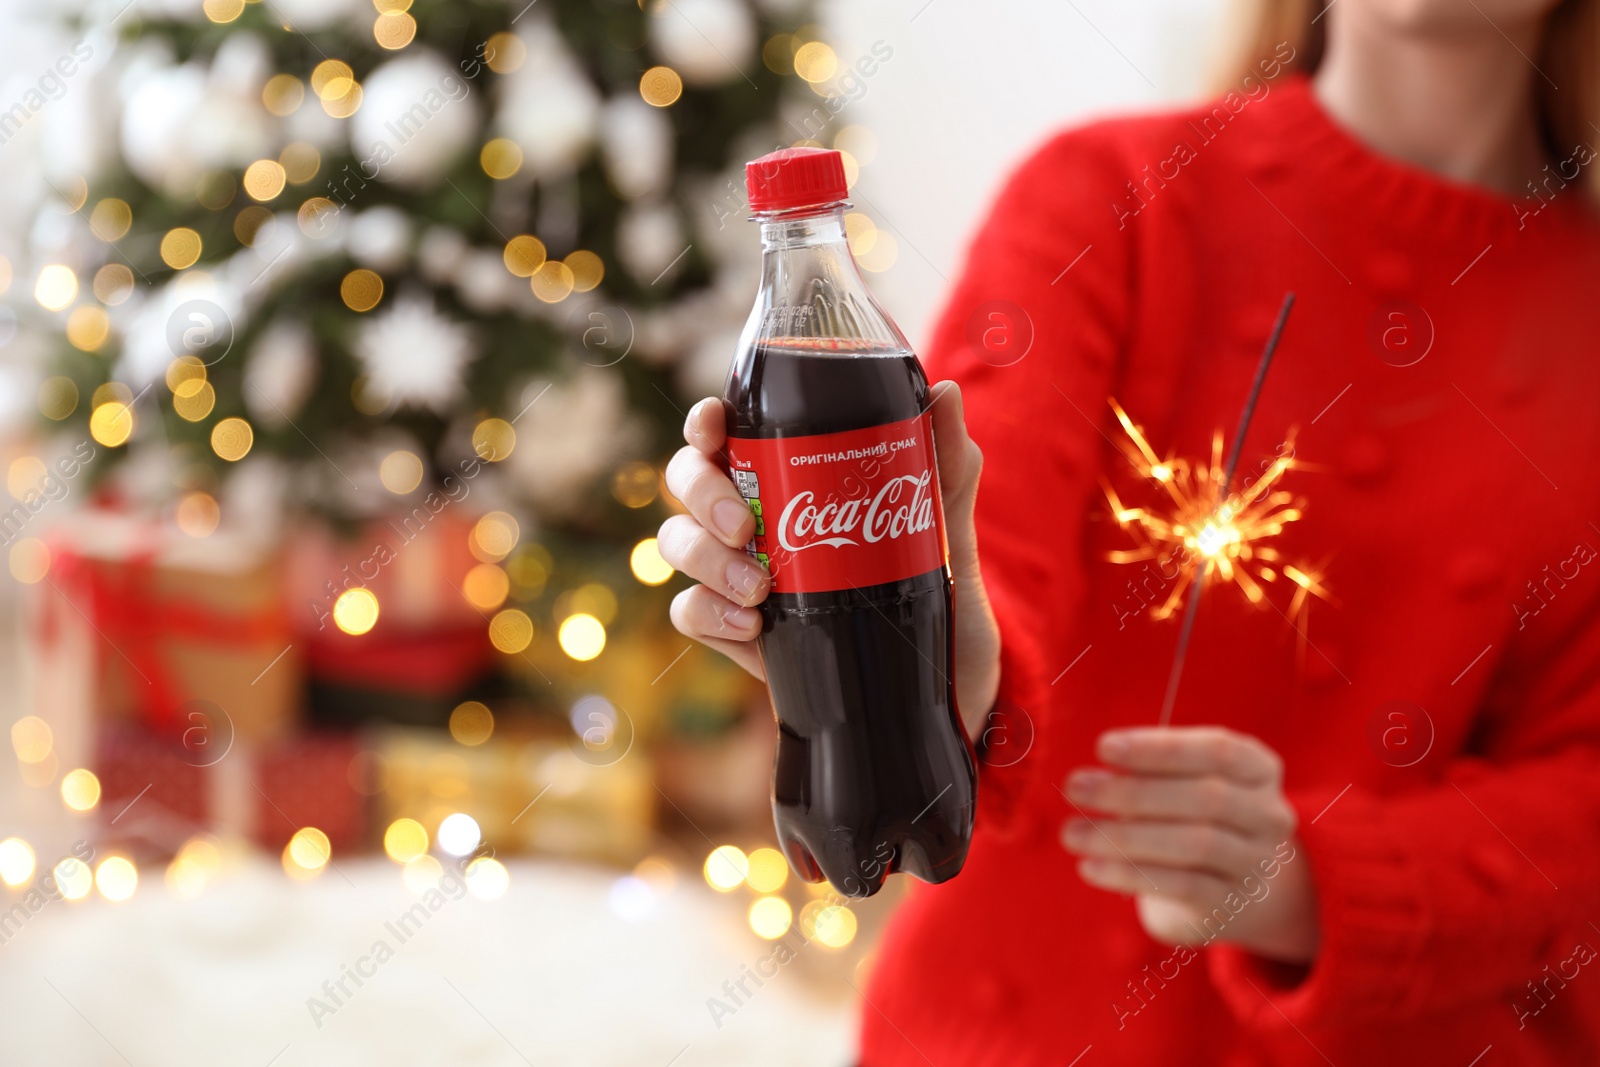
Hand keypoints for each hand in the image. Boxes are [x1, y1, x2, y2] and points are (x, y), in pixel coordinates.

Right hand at [657, 381, 1001, 738]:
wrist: (943, 701)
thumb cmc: (941, 609)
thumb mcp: (951, 540)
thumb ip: (947, 471)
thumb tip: (945, 392)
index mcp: (791, 480)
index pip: (729, 434)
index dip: (706, 422)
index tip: (717, 425)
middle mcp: (755, 521)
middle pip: (686, 482)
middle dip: (702, 494)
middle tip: (746, 526)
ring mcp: (739, 578)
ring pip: (678, 543)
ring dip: (706, 558)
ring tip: (759, 588)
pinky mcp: (737, 636)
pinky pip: (689, 612)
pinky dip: (709, 612)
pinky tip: (752, 626)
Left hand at [1061, 727, 1318, 964]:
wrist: (1230, 889)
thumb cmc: (1189, 814)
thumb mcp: (1180, 782)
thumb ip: (1149, 770)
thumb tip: (1093, 776)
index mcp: (1259, 769)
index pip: (1218, 751)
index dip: (1160, 748)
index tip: (1103, 747)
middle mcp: (1268, 815)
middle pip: (1207, 798)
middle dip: (1134, 791)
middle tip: (1075, 787)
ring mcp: (1255, 863)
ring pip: (1195, 844)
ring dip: (1125, 837)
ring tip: (1072, 833)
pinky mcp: (1229, 903)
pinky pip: (1181, 886)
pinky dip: (1130, 874)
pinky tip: (1089, 867)